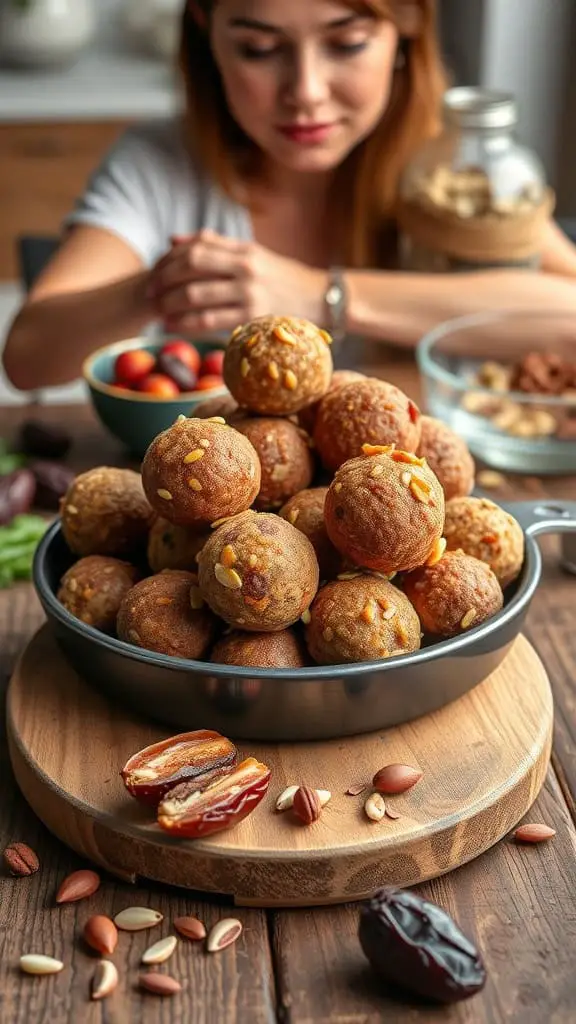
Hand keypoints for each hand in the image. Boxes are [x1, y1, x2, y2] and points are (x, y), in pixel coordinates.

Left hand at [148, 229, 324, 334]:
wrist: (320, 299)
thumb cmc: (282, 277)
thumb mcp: (252, 254)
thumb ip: (214, 245)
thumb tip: (173, 241)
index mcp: (243, 250)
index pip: (196, 248)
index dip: (170, 259)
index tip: (155, 271)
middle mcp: (245, 268)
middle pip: (191, 268)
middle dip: (164, 280)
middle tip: (150, 292)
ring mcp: (249, 293)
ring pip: (196, 295)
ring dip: (171, 303)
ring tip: (158, 311)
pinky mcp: (252, 318)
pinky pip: (209, 321)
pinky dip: (186, 323)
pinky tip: (173, 326)